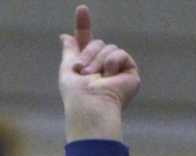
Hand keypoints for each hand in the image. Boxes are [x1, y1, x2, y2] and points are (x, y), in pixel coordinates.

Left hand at [60, 7, 141, 139]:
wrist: (92, 106)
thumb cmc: (76, 95)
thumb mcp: (67, 70)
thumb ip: (69, 52)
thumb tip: (65, 36)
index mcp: (88, 66)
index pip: (86, 42)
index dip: (83, 25)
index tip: (82, 9)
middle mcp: (103, 68)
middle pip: (98, 43)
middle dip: (88, 54)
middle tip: (83, 72)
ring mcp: (118, 71)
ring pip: (109, 47)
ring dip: (98, 61)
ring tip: (97, 79)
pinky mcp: (130, 73)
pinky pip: (120, 53)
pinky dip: (112, 63)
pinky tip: (110, 77)